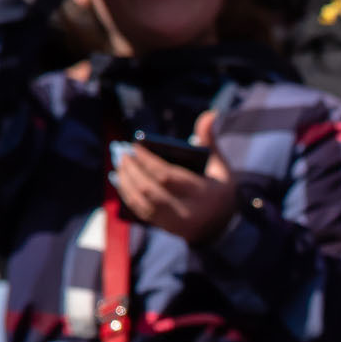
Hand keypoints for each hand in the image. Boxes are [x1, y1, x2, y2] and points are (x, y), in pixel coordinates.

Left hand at [115, 111, 236, 244]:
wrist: (222, 227)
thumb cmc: (219, 190)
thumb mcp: (221, 167)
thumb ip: (210, 141)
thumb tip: (210, 114)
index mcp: (202, 193)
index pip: (168, 176)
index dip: (147, 160)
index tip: (134, 145)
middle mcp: (187, 210)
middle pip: (150, 190)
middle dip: (132, 170)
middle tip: (122, 153)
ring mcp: (174, 222)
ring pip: (142, 202)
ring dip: (126, 181)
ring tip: (119, 163)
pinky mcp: (164, 228)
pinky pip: (140, 211)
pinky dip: (127, 194)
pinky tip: (119, 180)